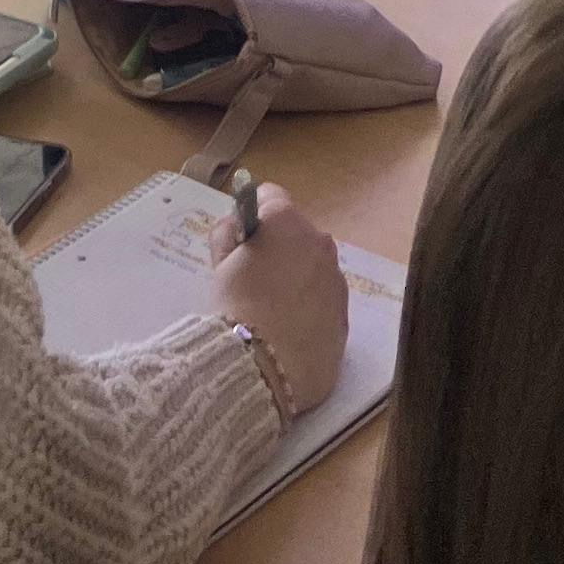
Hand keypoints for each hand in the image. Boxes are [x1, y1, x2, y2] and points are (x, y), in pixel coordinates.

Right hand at [210, 184, 345, 423]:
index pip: (270, 196)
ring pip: (314, 269)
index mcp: (287, 222)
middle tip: (254, 280)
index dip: (253, 215)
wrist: (265, 367)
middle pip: (297, 234)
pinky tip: (289, 334)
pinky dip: (310, 310)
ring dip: (298, 280)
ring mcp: (337, 281)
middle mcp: (320, 243)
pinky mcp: (345, 317)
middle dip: (279, 249)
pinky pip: (325, 303)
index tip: (242, 239)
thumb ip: (227, 234)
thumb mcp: (218, 264)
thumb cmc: (236, 306)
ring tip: (273, 313)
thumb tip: (237, 227)